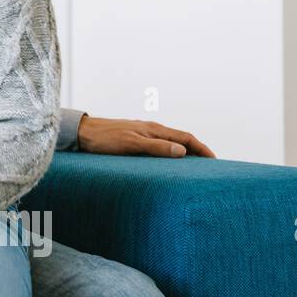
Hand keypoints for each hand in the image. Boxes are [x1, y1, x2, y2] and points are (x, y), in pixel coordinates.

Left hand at [77, 114, 214, 157]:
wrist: (82, 132)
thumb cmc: (104, 139)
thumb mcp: (132, 144)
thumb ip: (156, 147)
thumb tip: (182, 152)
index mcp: (154, 129)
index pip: (186, 138)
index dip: (202, 149)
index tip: (215, 160)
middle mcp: (151, 129)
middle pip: (181, 139)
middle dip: (197, 151)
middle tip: (209, 166)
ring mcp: (143, 133)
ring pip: (170, 142)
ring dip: (184, 153)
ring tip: (192, 167)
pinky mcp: (134, 139)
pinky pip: (159, 146)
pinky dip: (169, 154)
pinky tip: (167, 163)